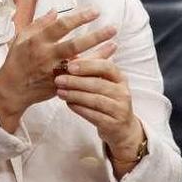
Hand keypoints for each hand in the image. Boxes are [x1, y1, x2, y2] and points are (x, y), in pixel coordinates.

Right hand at [0, 8, 116, 132]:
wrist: (12, 89)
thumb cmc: (16, 60)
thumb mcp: (21, 38)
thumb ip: (38, 24)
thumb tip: (55, 11)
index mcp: (37, 41)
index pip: (61, 26)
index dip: (79, 18)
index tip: (95, 11)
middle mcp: (46, 56)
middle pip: (75, 45)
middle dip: (95, 36)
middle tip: (113, 28)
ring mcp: (54, 72)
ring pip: (81, 63)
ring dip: (99, 53)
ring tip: (114, 43)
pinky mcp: (59, 85)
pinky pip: (80, 76)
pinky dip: (93, 68)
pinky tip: (106, 61)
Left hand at [54, 58, 145, 176]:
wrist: (121, 127)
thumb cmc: (106, 99)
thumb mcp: (103, 82)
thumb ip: (89, 69)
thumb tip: (71, 54)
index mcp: (120, 78)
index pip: (106, 67)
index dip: (87, 65)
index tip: (69, 66)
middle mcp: (123, 92)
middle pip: (98, 84)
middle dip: (76, 81)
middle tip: (58, 80)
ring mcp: (120, 109)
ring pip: (95, 100)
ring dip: (75, 95)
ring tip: (60, 92)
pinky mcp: (114, 124)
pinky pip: (94, 115)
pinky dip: (79, 108)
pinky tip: (68, 104)